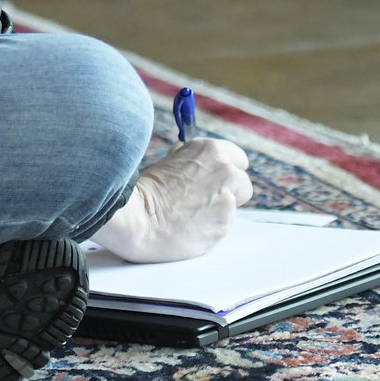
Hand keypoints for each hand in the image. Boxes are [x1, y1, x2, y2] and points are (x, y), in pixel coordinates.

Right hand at [88, 137, 250, 262]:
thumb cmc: (146, 188)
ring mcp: (228, 202)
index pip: (239, 160)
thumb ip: (194, 161)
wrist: (135, 217)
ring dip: (216, 212)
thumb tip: (200, 163)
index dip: (227, 170)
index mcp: (213, 151)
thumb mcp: (171, 160)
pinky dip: (208, 229)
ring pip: (232, 209)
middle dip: (229, 192)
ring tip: (187, 216)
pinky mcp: (223, 227)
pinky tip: (187, 228)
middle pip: (244, 184)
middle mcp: (226, 173)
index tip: (216, 179)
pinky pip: (221, 228)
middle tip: (204, 199)